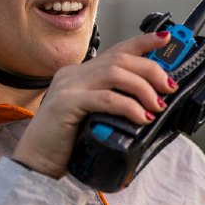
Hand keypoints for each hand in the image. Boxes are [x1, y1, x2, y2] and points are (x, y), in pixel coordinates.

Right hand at [12, 30, 176, 178]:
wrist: (35, 165)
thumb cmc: (66, 145)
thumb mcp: (95, 118)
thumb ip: (113, 105)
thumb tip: (152, 104)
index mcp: (79, 74)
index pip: (116, 51)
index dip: (143, 42)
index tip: (165, 38)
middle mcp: (73, 75)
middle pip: (120, 59)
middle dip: (151, 69)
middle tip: (169, 87)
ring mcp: (68, 87)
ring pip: (115, 73)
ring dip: (143, 87)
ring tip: (157, 105)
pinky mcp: (66, 105)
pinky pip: (104, 98)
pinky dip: (128, 106)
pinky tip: (141, 117)